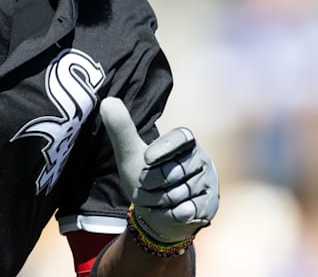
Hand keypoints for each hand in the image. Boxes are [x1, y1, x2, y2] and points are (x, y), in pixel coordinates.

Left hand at [100, 97, 218, 244]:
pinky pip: (186, 210)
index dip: (163, 148)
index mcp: (185, 142)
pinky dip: (169, 215)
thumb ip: (121, 129)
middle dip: (150, 183)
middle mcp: (201, 159)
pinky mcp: (210, 204)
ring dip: (158, 201)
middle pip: (173, 170)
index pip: (181, 138)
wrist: (158, 214)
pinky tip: (170, 211)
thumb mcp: (130, 154)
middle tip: (147, 185)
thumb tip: (108, 101)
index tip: (146, 158)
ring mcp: (208, 182)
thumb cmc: (146, 178)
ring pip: (178, 193)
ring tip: (158, 199)